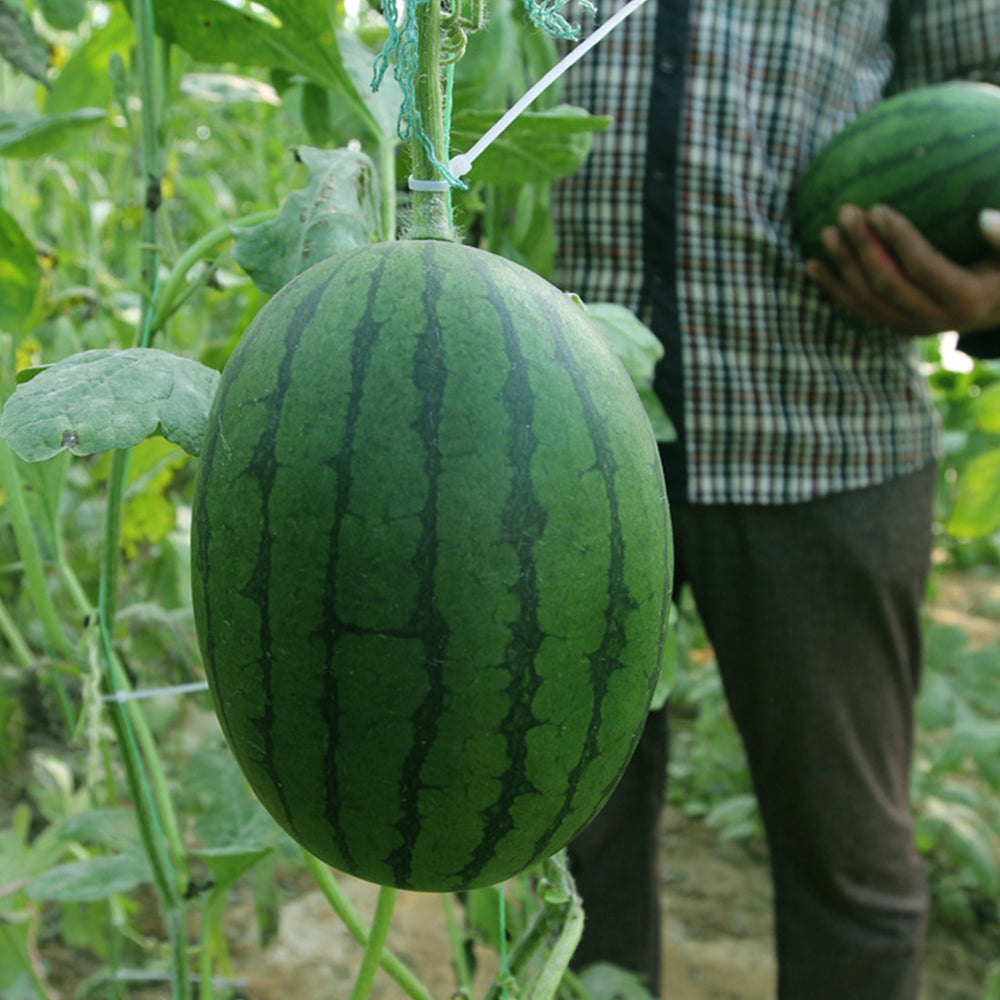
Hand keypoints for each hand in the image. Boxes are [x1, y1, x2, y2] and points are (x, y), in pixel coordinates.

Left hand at [804, 205, 999, 335]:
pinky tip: (812, 267)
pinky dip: (834, 288)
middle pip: (887, 283)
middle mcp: (934, 319)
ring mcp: (911, 327)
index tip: (877, 208)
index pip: (922, 267)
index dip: (898, 239)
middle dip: (863, 247)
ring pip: (867, 299)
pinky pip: (859, 309)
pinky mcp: (896, 327)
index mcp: (966, 299)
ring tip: (826, 233)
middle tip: (846, 212)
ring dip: (844, 266)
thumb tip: (983, 216)